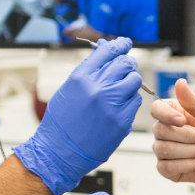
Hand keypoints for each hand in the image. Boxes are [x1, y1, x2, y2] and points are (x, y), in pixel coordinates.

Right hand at [12, 37, 142, 194]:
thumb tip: (103, 52)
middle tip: (126, 66)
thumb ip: (87, 71)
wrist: (60, 151)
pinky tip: (121, 104)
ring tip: (121, 88)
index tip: (124, 43)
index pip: (108, 51)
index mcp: (81, 77)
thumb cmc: (61, 121)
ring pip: (134, 81)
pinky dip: (130, 100)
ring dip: (130, 81)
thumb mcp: (68, 89)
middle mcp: (98, 88)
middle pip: (125, 64)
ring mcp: (112, 105)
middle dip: (127, 63)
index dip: (119, 45)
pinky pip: (135, 102)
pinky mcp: (122, 121)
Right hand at [151, 78, 194, 188]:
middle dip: (188, 136)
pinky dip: (187, 164)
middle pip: (160, 131)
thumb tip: (179, 82)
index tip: (182, 120)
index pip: (156, 109)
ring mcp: (165, 150)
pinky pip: (166, 167)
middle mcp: (166, 131)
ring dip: (190, 150)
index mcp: (174, 113)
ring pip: (164, 149)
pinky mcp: (168, 169)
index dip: (166, 115)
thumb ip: (194, 101)